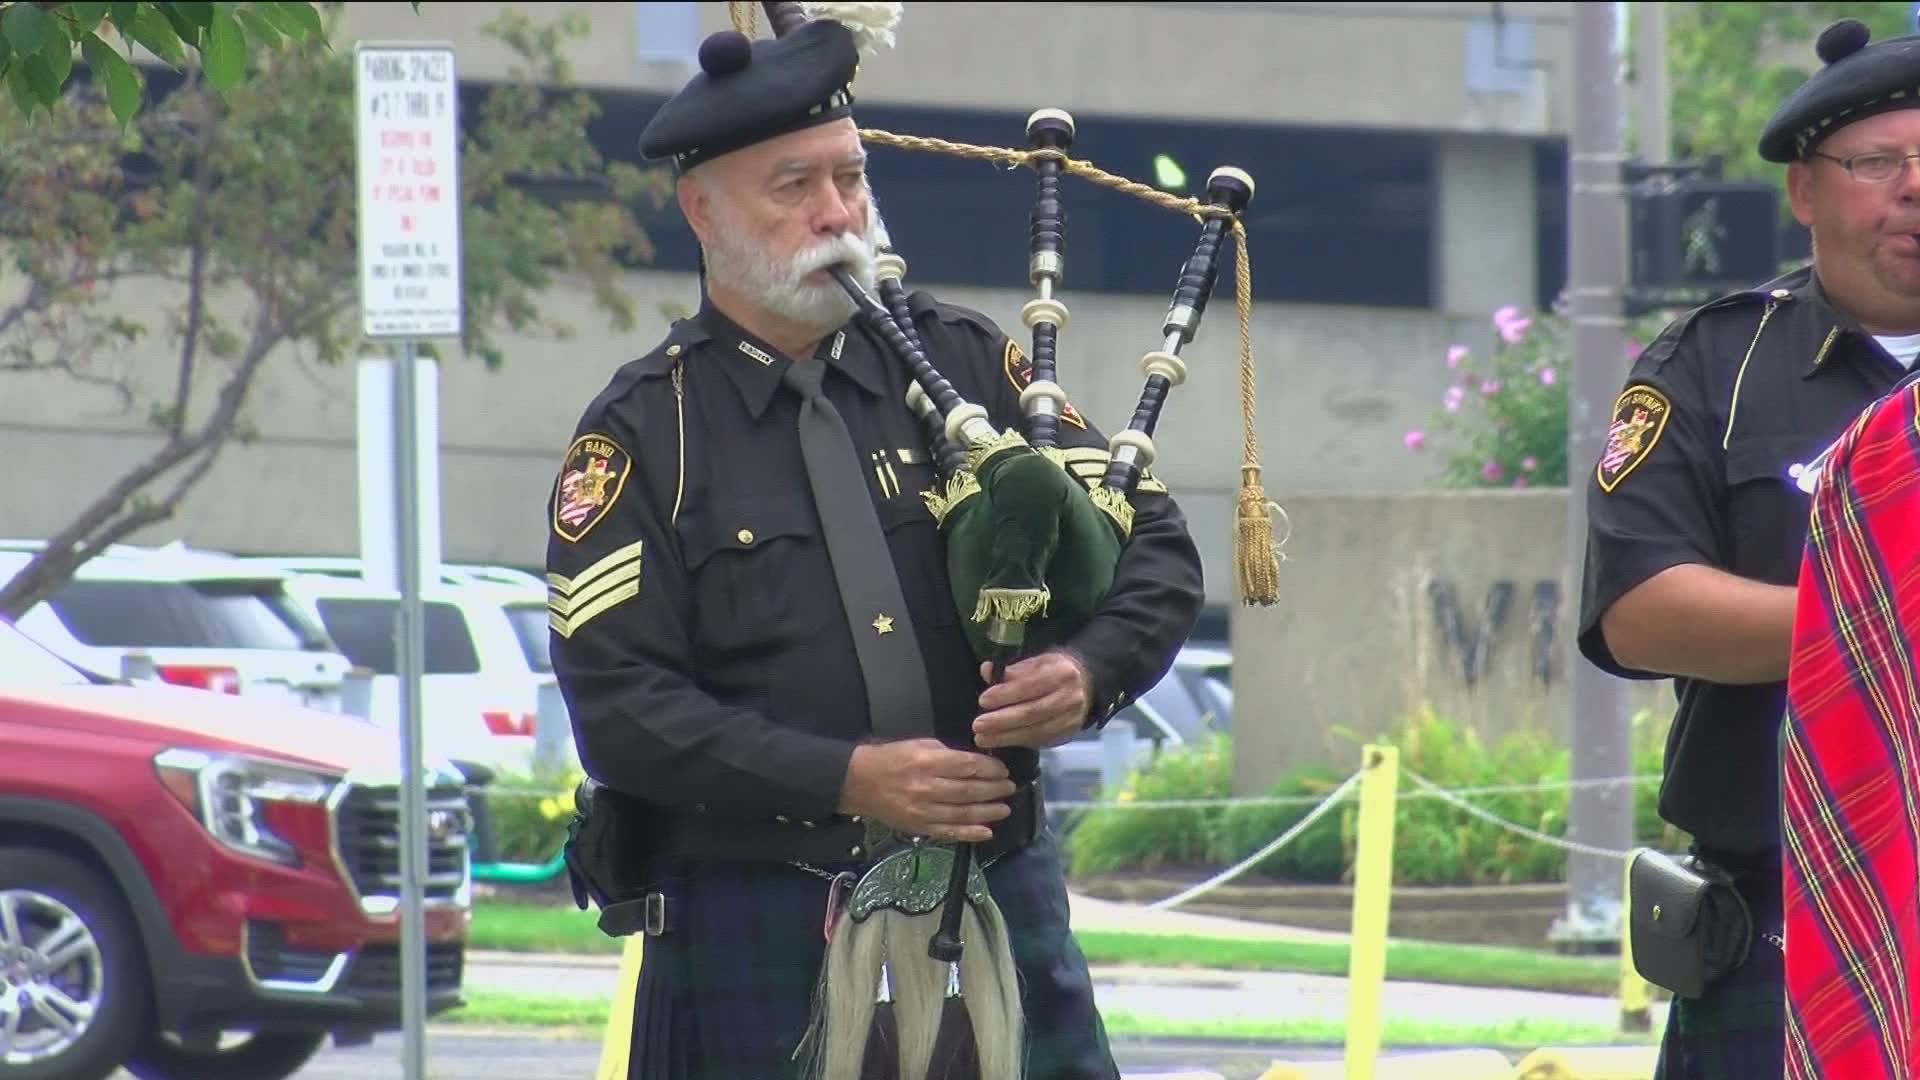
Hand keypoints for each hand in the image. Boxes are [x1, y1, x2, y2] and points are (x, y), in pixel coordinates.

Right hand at [837, 738, 1015, 843]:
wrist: (859, 783)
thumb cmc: (892, 758)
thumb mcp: (920, 745)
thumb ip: (948, 754)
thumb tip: (976, 762)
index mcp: (927, 762)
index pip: (967, 766)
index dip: (990, 770)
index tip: (1003, 771)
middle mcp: (927, 787)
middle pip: (969, 790)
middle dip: (994, 790)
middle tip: (1009, 788)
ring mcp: (923, 811)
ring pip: (963, 813)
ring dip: (988, 812)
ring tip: (1004, 808)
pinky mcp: (919, 828)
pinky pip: (949, 832)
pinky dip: (970, 833)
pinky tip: (987, 832)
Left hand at [973, 649, 1091, 750]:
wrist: (1084, 685)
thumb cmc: (1051, 672)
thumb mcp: (1035, 663)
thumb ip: (1010, 670)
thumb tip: (986, 670)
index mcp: (1061, 672)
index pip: (1030, 685)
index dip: (1005, 694)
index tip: (983, 700)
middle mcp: (1070, 697)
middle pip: (1032, 712)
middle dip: (1001, 720)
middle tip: (977, 725)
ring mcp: (1071, 719)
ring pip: (1035, 731)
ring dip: (1005, 736)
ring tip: (982, 738)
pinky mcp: (1067, 735)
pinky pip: (1039, 741)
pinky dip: (1016, 742)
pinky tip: (999, 741)